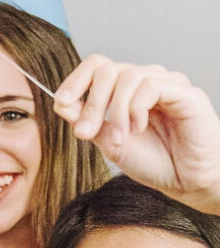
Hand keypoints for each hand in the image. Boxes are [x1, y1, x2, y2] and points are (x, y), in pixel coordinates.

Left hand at [53, 56, 219, 213]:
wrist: (185, 181)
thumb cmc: (153, 161)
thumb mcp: (108, 142)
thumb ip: (86, 121)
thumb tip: (61, 103)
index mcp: (126, 89)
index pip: (98, 66)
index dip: (76, 80)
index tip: (61, 101)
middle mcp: (147, 80)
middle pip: (107, 69)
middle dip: (90, 103)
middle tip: (85, 133)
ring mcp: (167, 83)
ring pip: (127, 76)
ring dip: (114, 111)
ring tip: (118, 139)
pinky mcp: (185, 92)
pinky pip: (150, 85)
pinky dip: (136, 108)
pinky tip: (138, 128)